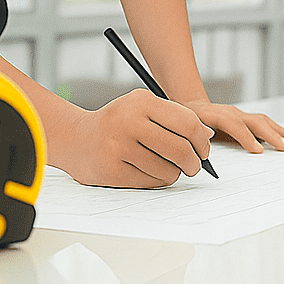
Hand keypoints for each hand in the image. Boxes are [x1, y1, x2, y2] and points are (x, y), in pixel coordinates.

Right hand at [55, 89, 215, 187]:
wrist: (75, 138)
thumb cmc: (118, 123)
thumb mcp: (144, 109)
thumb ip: (176, 118)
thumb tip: (209, 134)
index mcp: (142, 101)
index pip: (188, 123)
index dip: (202, 141)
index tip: (204, 150)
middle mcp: (129, 121)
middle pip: (181, 150)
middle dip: (193, 163)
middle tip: (193, 166)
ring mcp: (118, 147)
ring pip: (168, 170)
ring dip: (174, 173)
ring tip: (166, 168)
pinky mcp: (111, 170)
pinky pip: (151, 182)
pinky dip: (156, 181)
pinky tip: (148, 172)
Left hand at [188, 99, 283, 152]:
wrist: (192, 104)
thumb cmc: (190, 118)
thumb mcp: (189, 125)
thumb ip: (197, 133)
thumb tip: (206, 144)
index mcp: (217, 115)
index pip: (235, 126)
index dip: (247, 138)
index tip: (258, 151)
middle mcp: (233, 113)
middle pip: (257, 122)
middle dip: (273, 136)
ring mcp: (241, 114)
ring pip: (264, 122)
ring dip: (282, 132)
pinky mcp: (246, 118)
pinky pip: (264, 124)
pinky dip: (278, 131)